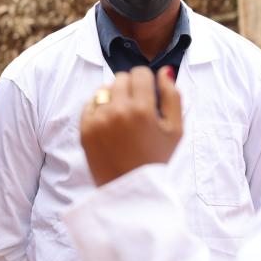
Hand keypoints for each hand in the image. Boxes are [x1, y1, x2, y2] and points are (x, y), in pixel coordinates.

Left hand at [80, 66, 182, 185]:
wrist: (130, 189)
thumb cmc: (156, 159)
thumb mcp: (176, 130)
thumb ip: (173, 96)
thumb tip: (164, 71)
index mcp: (142, 109)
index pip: (139, 73)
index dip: (146, 81)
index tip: (147, 93)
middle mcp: (117, 111)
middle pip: (120, 78)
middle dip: (130, 87)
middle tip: (136, 107)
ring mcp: (98, 120)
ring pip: (104, 89)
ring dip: (113, 96)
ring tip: (123, 116)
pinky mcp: (84, 129)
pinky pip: (90, 104)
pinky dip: (99, 108)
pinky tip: (110, 122)